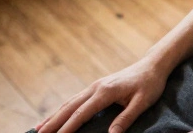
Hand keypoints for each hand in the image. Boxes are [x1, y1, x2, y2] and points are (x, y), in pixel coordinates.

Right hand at [34, 57, 169, 132]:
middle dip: (53, 123)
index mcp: (106, 91)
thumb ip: (126, 118)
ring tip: (39, 129)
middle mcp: (96, 87)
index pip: (82, 113)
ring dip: (54, 116)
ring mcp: (94, 86)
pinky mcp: (96, 87)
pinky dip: (63, 110)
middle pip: (69, 107)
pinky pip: (75, 100)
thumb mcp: (142, 102)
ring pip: (69, 103)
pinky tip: (57, 116)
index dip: (68, 127)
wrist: (152, 65)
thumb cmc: (150, 84)